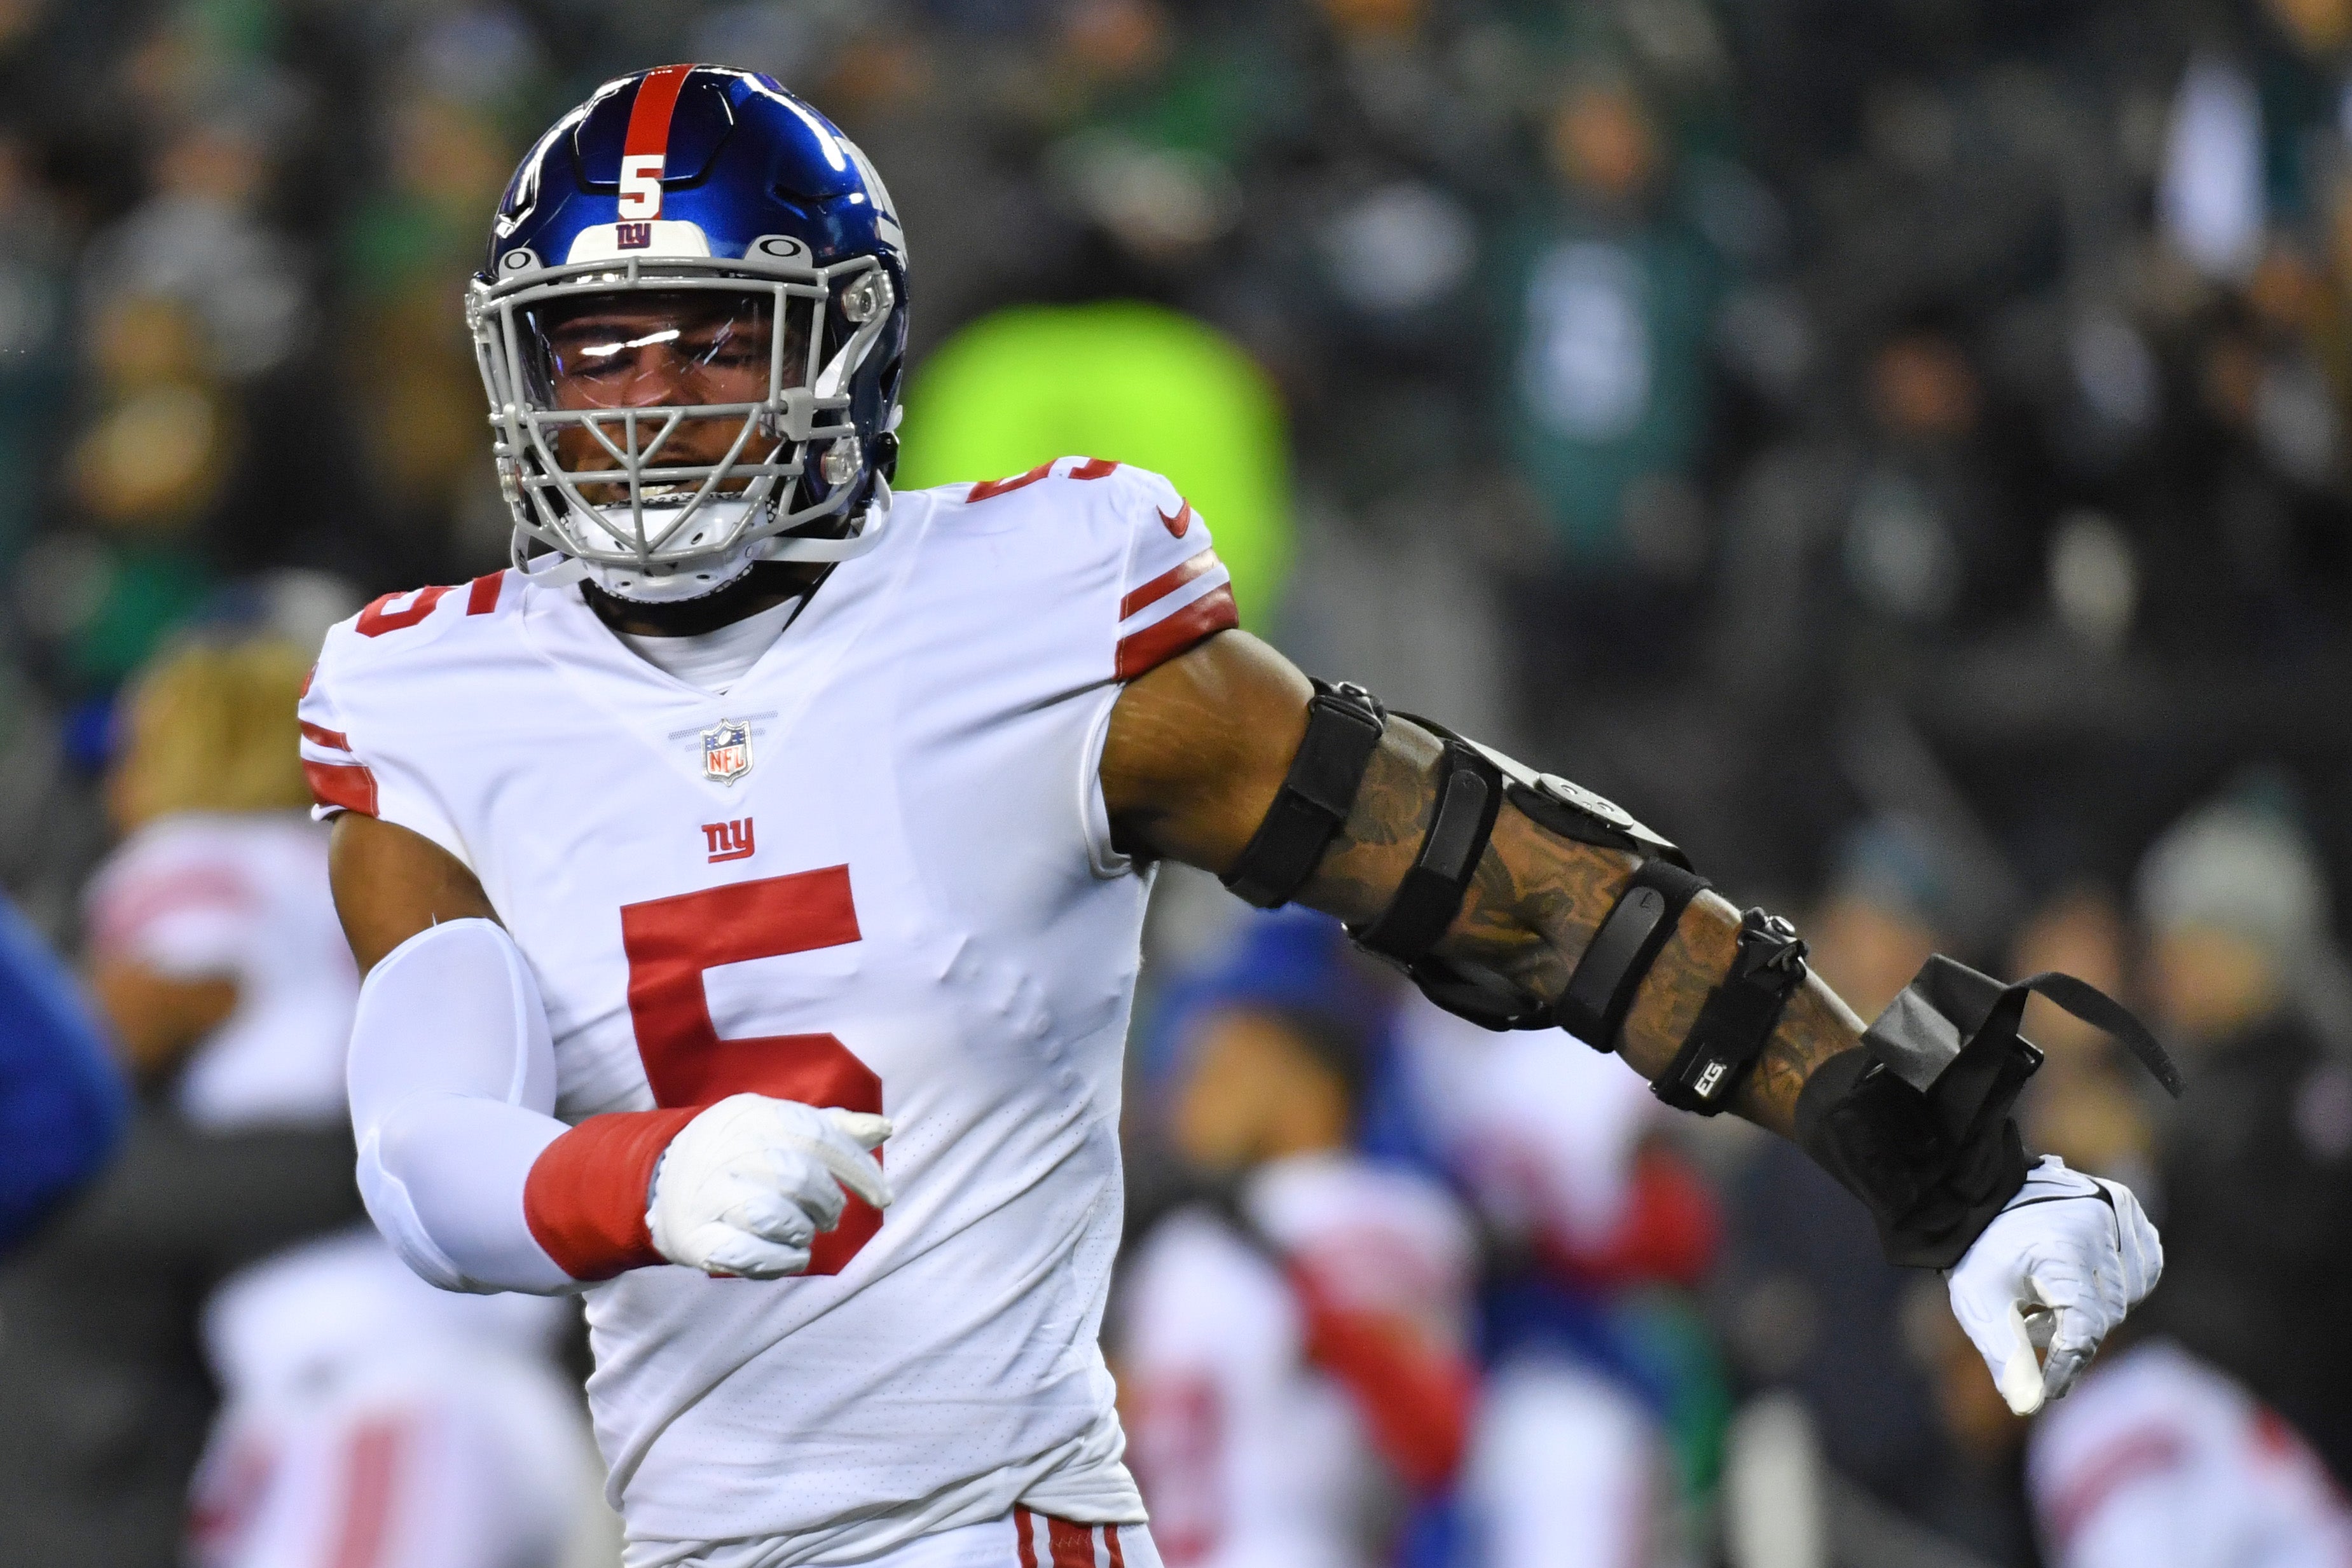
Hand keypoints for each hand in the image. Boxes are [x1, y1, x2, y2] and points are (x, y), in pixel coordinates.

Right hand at [646, 1094, 892, 1278]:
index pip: (818, 1137)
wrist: (664, 1183)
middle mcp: (727, 1151)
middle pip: (798, 1178)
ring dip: (802, 1233)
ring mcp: (707, 1196)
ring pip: (775, 1217)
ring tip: (802, 1234)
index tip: (882, 1196)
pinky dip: (781, 1262)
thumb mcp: (780, 1129)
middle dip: (827, 1204)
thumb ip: (832, 1128)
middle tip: (828, 1218)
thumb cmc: (740, 1155)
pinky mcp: (695, 1239)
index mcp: (753, 1117)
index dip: (858, 1169)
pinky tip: (791, 1257)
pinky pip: (748, 1255)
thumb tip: (884, 1128)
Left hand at [1945, 1155, 2160, 1415]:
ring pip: (2127, 1294)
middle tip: (2029, 1324)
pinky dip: (2119, 1284)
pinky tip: (2081, 1280)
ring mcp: (2116, 1213)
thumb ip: (2005, 1355)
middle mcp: (2098, 1227)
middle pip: (2105, 1315)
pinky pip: (2143, 1265)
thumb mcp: (1981, 1304)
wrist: (1978, 1193)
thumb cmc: (1978, 1251)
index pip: (2083, 1329)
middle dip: (2069, 1331)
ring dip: (2093, 1308)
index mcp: (2063, 1252)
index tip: (2048, 1390)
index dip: (2066, 1366)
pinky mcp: (2124, 1206)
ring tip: (2046, 1296)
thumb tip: (2026, 1406)